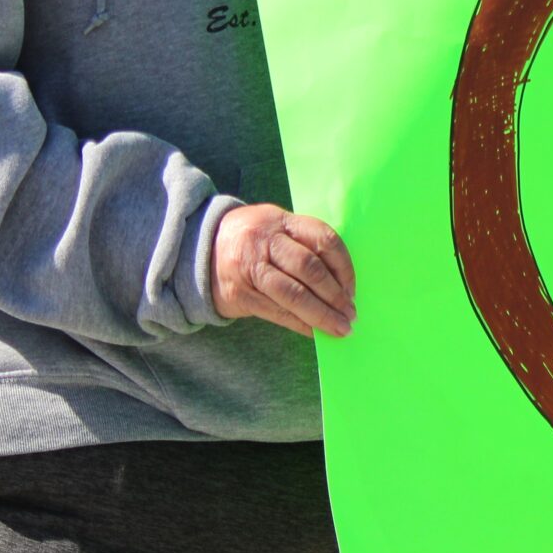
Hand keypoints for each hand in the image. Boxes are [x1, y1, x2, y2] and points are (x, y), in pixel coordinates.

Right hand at [211, 204, 356, 337]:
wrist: (198, 250)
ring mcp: (250, 267)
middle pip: (309, 269)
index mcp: (281, 221)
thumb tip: (342, 284)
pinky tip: (314, 332)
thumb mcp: (275, 229)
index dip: (344, 267)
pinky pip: (276, 312)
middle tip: (350, 314)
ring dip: (321, 314)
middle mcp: (265, 241)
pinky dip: (299, 324)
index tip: (353, 289)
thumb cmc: (252, 242)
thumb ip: (304, 246)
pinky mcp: (240, 293)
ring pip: (294, 294)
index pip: (323, 239)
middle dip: (335, 295)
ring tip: (339, 328)